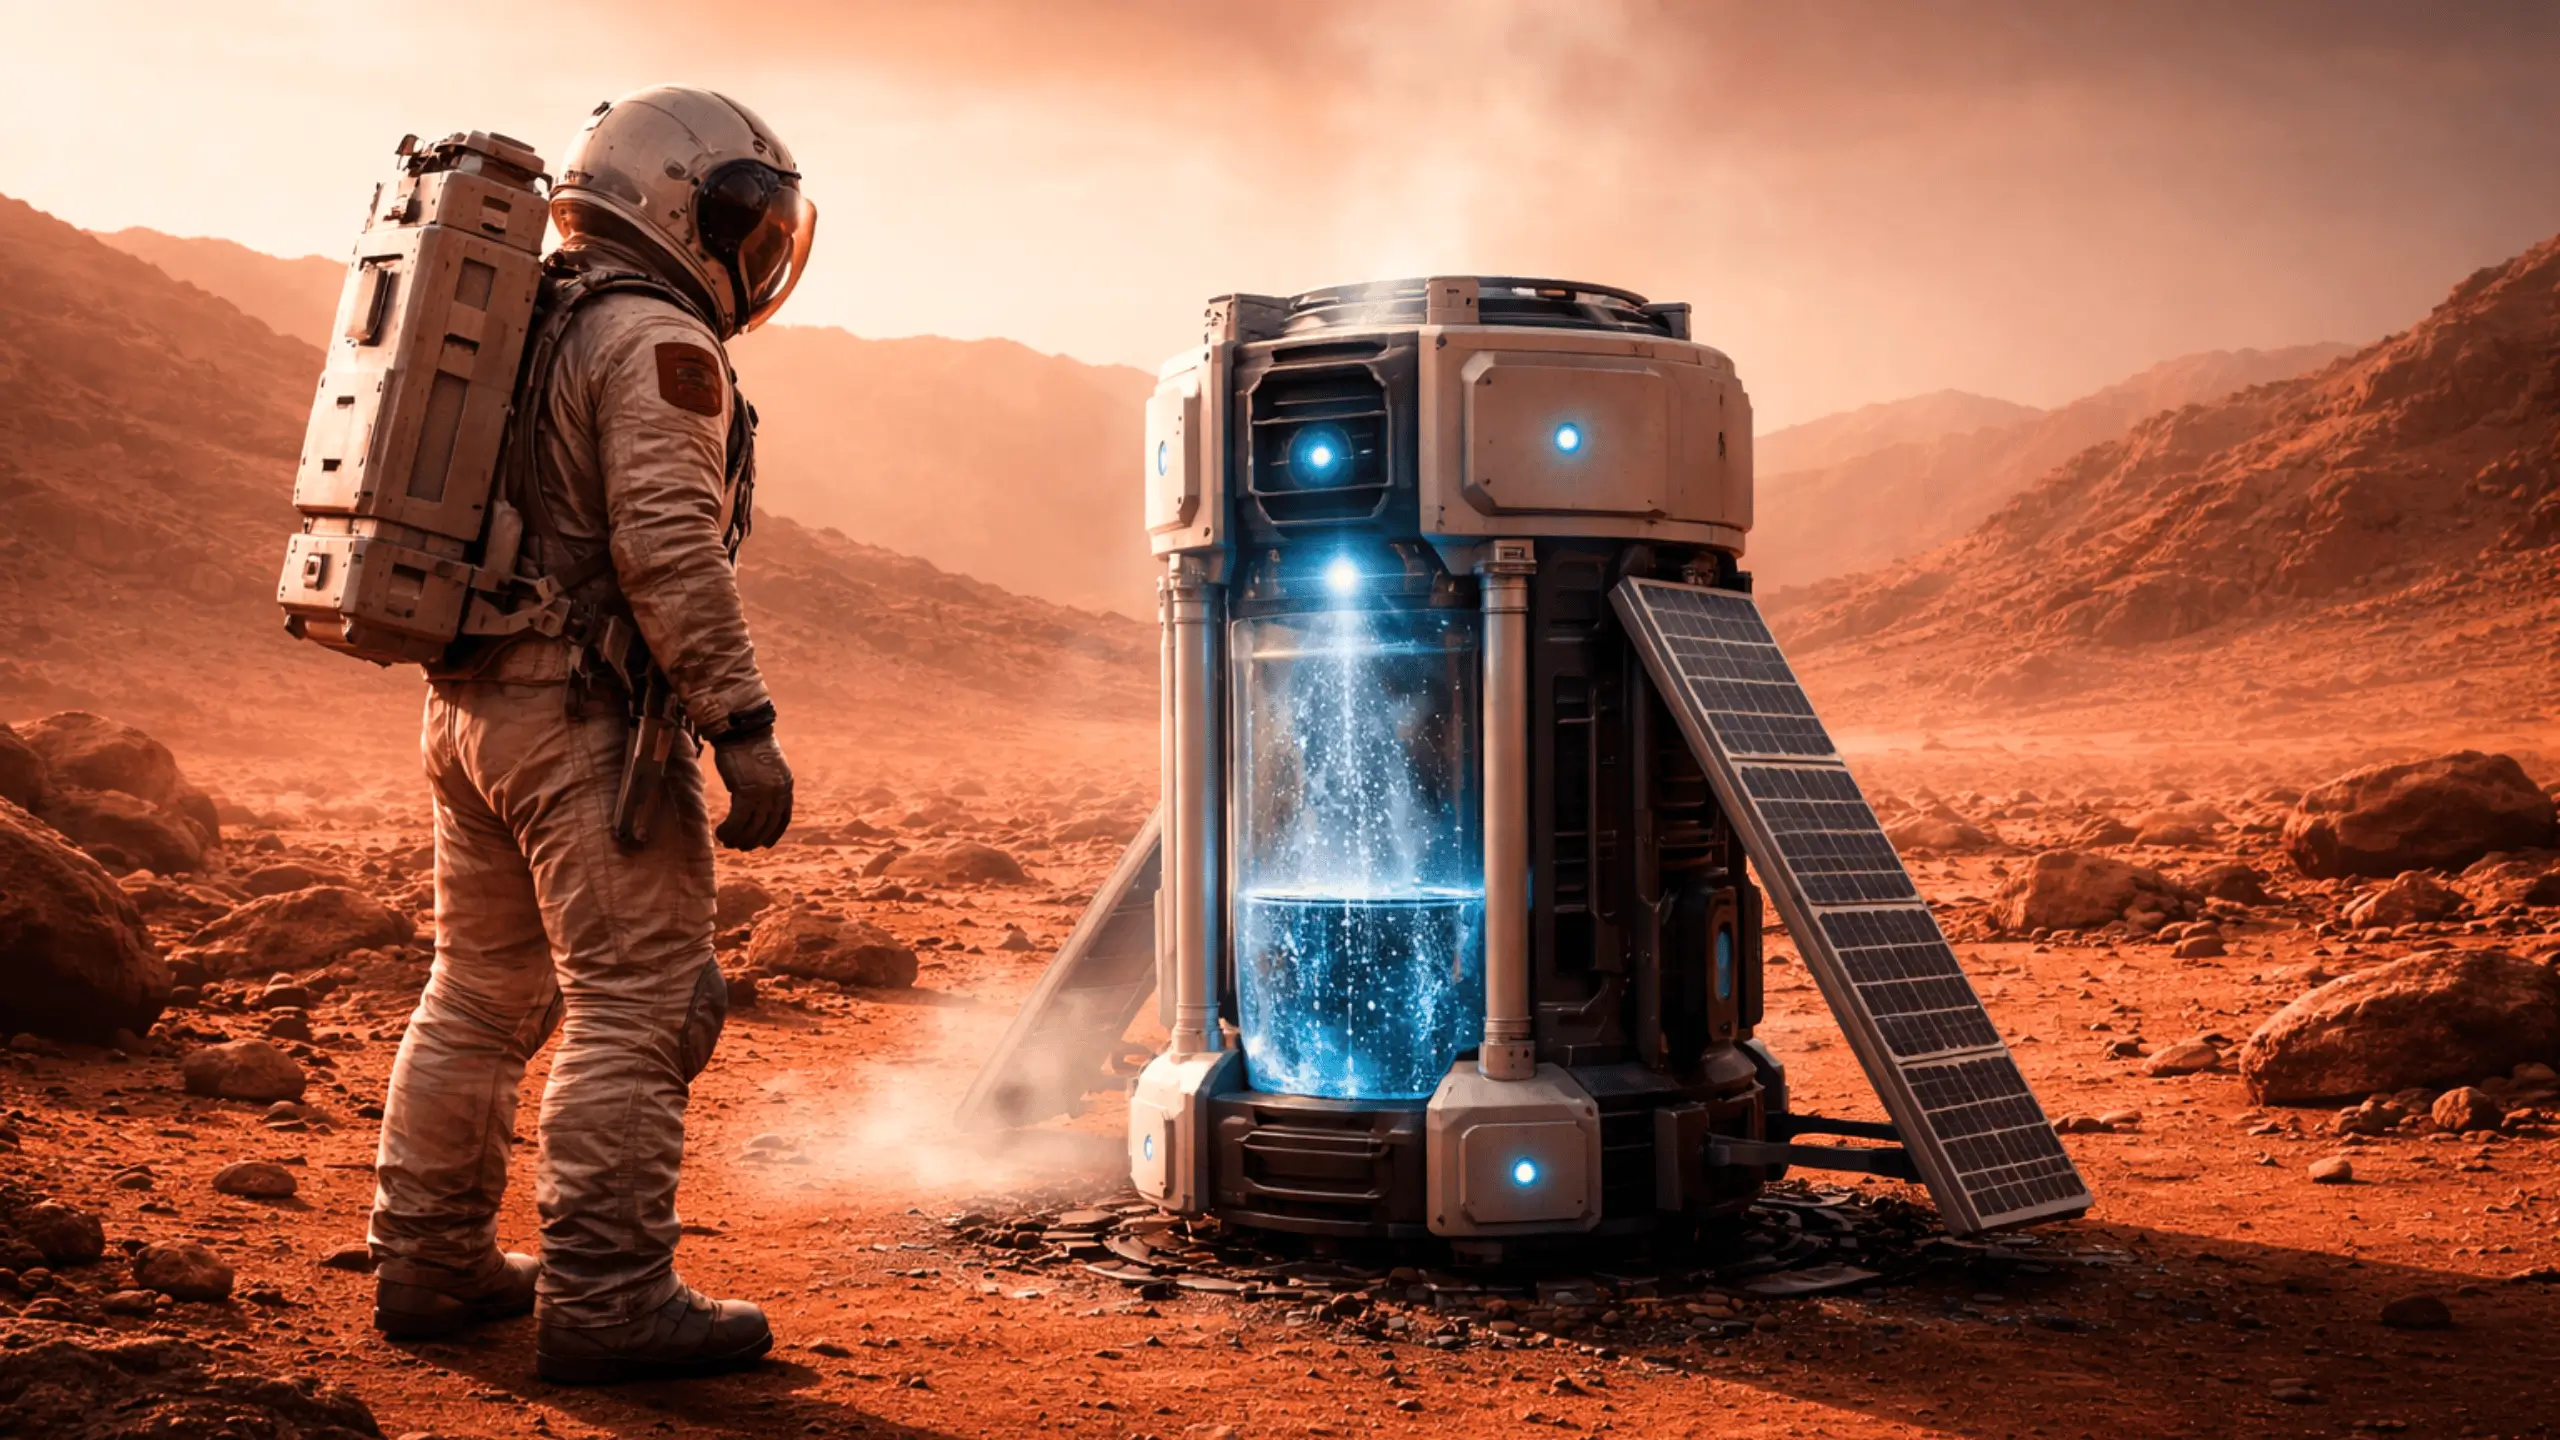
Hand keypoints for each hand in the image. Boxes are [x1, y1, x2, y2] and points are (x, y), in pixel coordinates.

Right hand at [711, 731, 793, 849]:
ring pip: (752, 826)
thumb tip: (753, 802)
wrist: (740, 728)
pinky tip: (721, 834)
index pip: (783, 817)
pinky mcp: (746, 792)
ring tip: (728, 842)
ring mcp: (764, 793)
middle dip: (753, 840)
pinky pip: (738, 820)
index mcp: (786, 785)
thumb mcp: (763, 767)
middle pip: (767, 825)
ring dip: (739, 838)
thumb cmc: (747, 745)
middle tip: (740, 847)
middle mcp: (778, 791)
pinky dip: (729, 830)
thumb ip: (764, 785)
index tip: (765, 844)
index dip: (774, 833)